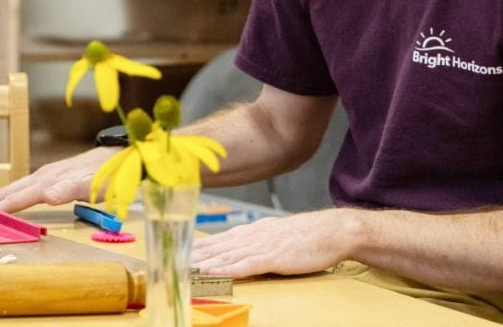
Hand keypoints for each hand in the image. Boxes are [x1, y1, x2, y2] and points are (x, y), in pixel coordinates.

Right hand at [0, 146, 117, 219]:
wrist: (119, 157)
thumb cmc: (108, 174)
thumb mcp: (95, 184)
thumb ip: (72, 188)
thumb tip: (48, 195)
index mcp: (50, 181)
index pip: (18, 197)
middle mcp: (44, 176)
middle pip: (9, 192)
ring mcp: (46, 175)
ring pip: (13, 188)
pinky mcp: (50, 177)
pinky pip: (21, 187)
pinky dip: (6, 195)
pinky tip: (1, 201)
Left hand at [191, 208, 359, 277]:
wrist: (333, 231)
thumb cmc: (308, 236)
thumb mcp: (276, 235)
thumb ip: (256, 241)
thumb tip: (239, 250)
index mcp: (252, 231)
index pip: (218, 239)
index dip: (197, 247)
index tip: (178, 252)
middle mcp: (251, 235)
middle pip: (215, 246)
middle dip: (192, 255)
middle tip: (170, 260)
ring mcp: (261, 245)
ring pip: (225, 255)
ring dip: (203, 263)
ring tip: (183, 268)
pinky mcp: (273, 257)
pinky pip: (245, 265)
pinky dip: (226, 269)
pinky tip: (212, 272)